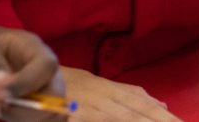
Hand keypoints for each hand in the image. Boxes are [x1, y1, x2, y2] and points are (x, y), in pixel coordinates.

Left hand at [0, 21, 64, 121]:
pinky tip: (3, 114)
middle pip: (55, 94)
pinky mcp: (33, 102)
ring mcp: (41, 87)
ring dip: (23, 118)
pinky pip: (39, 119)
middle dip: (27, 110)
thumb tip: (1, 84)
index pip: (46, 66)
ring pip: (50, 113)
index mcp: (33, 47)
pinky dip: (22, 121)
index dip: (27, 83)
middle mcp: (43, 69)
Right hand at [59, 66, 183, 121]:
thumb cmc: (70, 85)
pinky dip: (116, 121)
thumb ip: (131, 94)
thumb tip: (162, 103)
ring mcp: (89, 110)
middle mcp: (104, 99)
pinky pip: (101, 121)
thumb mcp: (102, 85)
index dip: (164, 117)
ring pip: (123, 119)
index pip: (144, 106)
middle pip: (137, 115)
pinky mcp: (75, 117)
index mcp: (112, 90)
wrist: (34, 80)